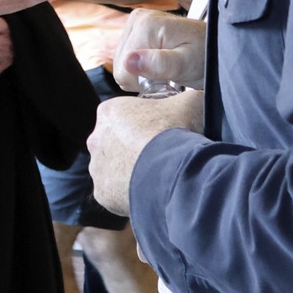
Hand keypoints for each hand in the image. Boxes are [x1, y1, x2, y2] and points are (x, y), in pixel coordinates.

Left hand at [86, 90, 202, 216]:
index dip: (145, 125)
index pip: (124, 116)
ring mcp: (97, 168)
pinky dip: (131, 195)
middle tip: (159, 156)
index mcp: (109, 112)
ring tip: (157, 176)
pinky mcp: (102, 193)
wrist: (173, 171)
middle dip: (135, 150)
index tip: (161, 132)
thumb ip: (188, 97)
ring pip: (114, 171)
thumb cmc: (177, 132)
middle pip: (116, 144)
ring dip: (132, 173)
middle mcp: (96, 139)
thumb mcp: (190, 103)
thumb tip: (196, 98)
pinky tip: (150, 192)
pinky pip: (116, 194)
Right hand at [111, 10, 207, 91]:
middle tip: (167, 75)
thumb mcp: (187, 64)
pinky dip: (140, 67)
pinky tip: (158, 64)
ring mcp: (135, 22)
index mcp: (146, 24)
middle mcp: (137, 18)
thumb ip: (160, 63)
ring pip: (121, 63)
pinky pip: (125, 58)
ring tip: (165, 69)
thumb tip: (129, 61)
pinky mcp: (135, 29)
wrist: (213, 48)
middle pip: (120, 65)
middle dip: (141, 76)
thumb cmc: (205, 57)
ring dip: (141, 72)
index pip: (123, 69)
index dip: (142, 82)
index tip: (165, 79)